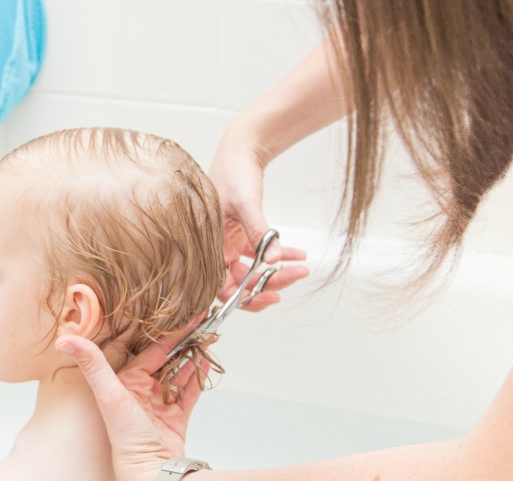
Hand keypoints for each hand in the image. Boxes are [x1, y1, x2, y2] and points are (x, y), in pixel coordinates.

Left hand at [55, 330, 204, 480]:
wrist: (150, 474)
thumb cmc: (126, 438)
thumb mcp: (109, 395)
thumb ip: (92, 364)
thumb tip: (63, 339)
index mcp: (124, 384)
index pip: (148, 351)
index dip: (165, 332)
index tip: (181, 314)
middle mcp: (140, 393)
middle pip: (164, 359)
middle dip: (182, 341)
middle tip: (201, 321)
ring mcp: (159, 405)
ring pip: (178, 373)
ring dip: (191, 356)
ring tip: (207, 337)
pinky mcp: (176, 419)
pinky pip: (188, 392)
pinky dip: (196, 377)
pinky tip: (205, 361)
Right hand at [210, 125, 309, 310]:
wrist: (240, 151)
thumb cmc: (234, 173)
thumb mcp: (246, 203)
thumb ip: (260, 232)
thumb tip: (274, 260)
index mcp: (210, 246)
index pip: (223, 287)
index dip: (246, 298)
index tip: (272, 296)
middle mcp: (218, 249)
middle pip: (243, 282)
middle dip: (270, 283)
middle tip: (296, 275)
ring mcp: (230, 244)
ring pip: (255, 270)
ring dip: (279, 272)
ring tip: (302, 267)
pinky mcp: (242, 235)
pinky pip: (262, 253)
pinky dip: (280, 255)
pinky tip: (298, 254)